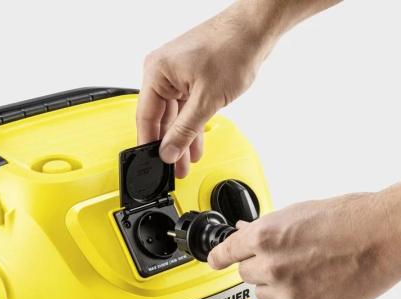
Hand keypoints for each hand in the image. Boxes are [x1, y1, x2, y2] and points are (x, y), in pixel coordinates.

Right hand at [137, 1, 280, 177]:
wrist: (255, 29)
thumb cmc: (231, 48)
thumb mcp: (207, 100)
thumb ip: (185, 130)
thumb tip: (169, 152)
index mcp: (157, 73)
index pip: (146, 117)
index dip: (150, 144)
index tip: (154, 164)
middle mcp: (162, 73)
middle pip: (160, 119)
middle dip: (170, 145)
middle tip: (174, 169)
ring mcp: (177, 75)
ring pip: (174, 116)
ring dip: (182, 139)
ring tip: (186, 163)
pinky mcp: (190, 78)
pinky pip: (186, 108)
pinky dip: (191, 125)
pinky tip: (195, 145)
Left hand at [208, 189, 400, 298]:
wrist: (384, 236)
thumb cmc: (348, 219)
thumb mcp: (296, 213)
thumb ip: (264, 228)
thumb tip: (244, 232)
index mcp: (265, 237)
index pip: (224, 253)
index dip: (217, 257)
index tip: (214, 262)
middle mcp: (273, 266)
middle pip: (244, 275)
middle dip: (258, 266)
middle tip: (282, 259)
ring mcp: (290, 292)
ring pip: (262, 295)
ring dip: (274, 286)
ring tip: (303, 271)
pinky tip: (309, 287)